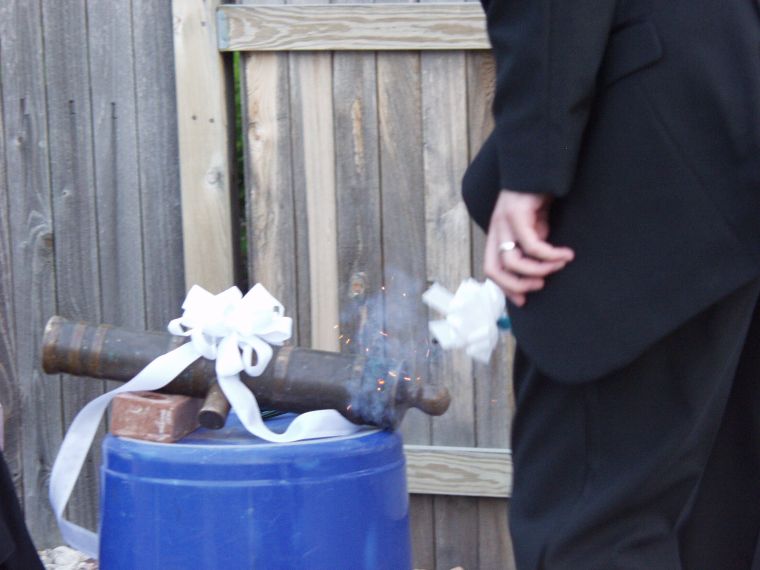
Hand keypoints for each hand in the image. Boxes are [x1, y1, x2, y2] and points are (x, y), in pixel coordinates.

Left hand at [484, 190, 573, 306]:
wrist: (541, 167)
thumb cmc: (539, 197)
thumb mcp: (535, 226)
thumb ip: (533, 244)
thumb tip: (539, 266)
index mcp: (497, 235)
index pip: (491, 269)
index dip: (505, 288)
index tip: (524, 300)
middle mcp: (496, 229)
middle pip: (493, 269)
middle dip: (516, 285)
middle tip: (540, 285)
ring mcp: (504, 221)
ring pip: (513, 260)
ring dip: (538, 269)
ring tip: (559, 266)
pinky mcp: (517, 213)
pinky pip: (532, 244)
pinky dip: (550, 254)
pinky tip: (566, 254)